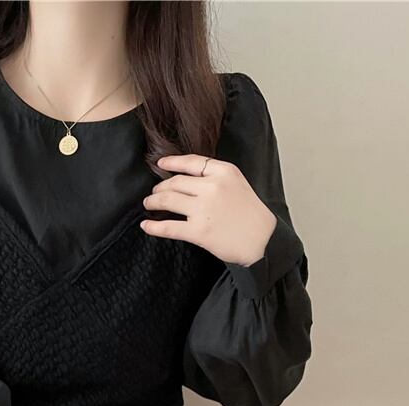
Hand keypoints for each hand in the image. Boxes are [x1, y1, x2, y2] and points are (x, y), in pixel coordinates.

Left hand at [140, 153, 277, 266]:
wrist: (263, 241)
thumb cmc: (251, 215)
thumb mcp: (238, 184)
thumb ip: (215, 177)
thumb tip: (185, 178)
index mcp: (224, 172)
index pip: (191, 162)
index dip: (172, 162)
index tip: (160, 164)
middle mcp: (212, 187)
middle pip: (175, 182)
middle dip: (160, 187)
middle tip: (153, 193)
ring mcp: (204, 209)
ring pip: (167, 199)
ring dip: (153, 201)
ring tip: (149, 204)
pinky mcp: (198, 231)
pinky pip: (168, 226)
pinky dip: (153, 226)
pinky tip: (146, 225)